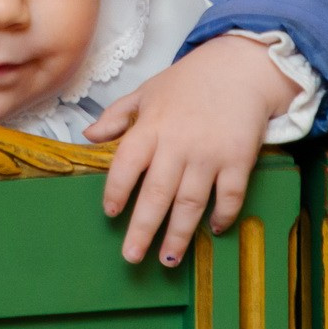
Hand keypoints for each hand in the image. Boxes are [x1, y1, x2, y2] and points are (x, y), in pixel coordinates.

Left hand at [86, 34, 299, 264]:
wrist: (240, 69)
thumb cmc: (188, 82)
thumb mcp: (146, 92)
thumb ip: (117, 116)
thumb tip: (87, 135)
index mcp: (150, 127)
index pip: (126, 164)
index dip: (116, 191)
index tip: (110, 213)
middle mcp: (177, 144)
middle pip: (156, 193)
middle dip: (143, 228)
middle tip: (131, 256)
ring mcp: (209, 154)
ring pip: (190, 202)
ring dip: (179, 233)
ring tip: (167, 260)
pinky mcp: (239, 160)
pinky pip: (230, 195)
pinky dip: (222, 215)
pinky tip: (213, 231)